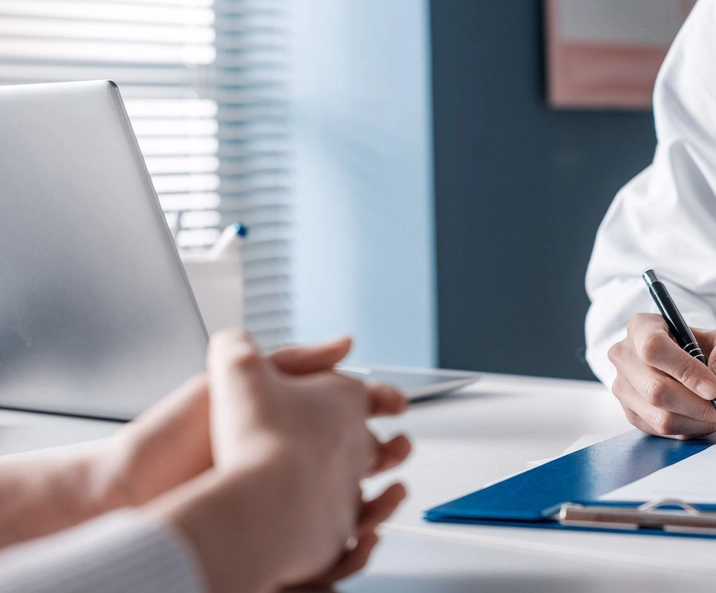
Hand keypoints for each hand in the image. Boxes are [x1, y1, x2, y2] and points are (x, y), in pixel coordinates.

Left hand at [148, 330, 412, 592]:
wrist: (127, 491)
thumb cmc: (172, 437)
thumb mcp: (242, 379)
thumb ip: (296, 360)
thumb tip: (347, 344)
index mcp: (287, 433)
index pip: (350, 426)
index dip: (378, 415)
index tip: (395, 405)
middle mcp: (290, 474)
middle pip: (360, 473)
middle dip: (389, 466)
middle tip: (397, 454)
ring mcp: (285, 515)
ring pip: (352, 521)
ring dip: (377, 514)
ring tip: (381, 506)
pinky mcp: (277, 554)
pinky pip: (326, 562)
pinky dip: (350, 556)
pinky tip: (356, 543)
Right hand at [607, 313, 715, 438]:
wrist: (680, 360)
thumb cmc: (696, 346)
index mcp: (641, 328)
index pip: (654, 349)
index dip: (685, 371)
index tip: (714, 388)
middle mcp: (624, 356)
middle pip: (655, 390)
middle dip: (697, 405)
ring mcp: (622, 387)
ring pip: (659, 417)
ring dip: (696, 421)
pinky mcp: (630, 413)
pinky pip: (660, 431)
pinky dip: (689, 430)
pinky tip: (704, 420)